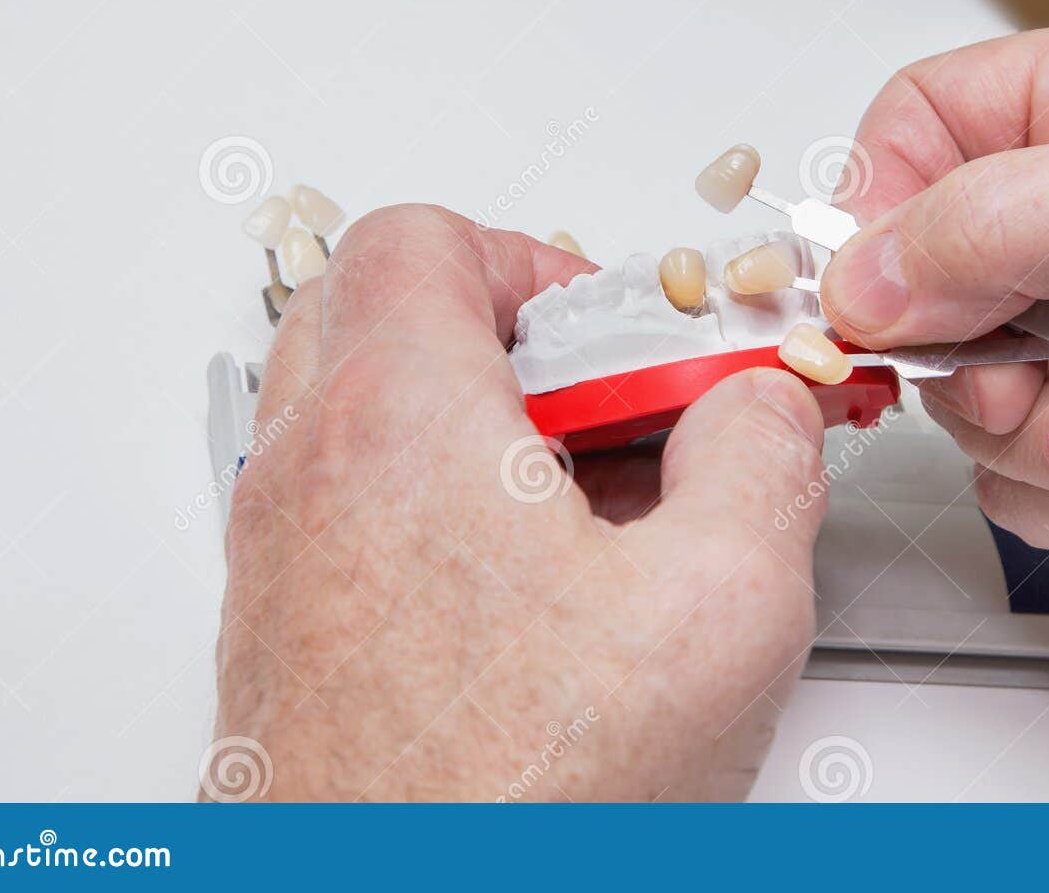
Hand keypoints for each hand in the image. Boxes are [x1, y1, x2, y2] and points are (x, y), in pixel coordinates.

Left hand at [213, 206, 828, 799]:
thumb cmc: (506, 809)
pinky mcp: (291, 627)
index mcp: (400, 421)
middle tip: (605, 407)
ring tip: (589, 508)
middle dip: (516, 333)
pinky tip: (540, 594)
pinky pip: (360, 505)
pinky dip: (444, 503)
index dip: (542, 259)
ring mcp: (287, 555)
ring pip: (372, 408)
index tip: (621, 336)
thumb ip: (761, 461)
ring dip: (481, 421)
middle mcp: (314, 475)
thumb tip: (759, 409)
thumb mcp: (717, 609)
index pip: (428, 238)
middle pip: (386, 308)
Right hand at [820, 7, 1048, 657]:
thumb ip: (1011, 216)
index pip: (924, 125)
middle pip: (923, 277)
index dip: (882, 204)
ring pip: (962, 392)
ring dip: (1045, 435)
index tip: (881, 287)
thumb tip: (870, 273)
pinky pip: (1013, 478)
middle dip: (977, 349)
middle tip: (1033, 371)